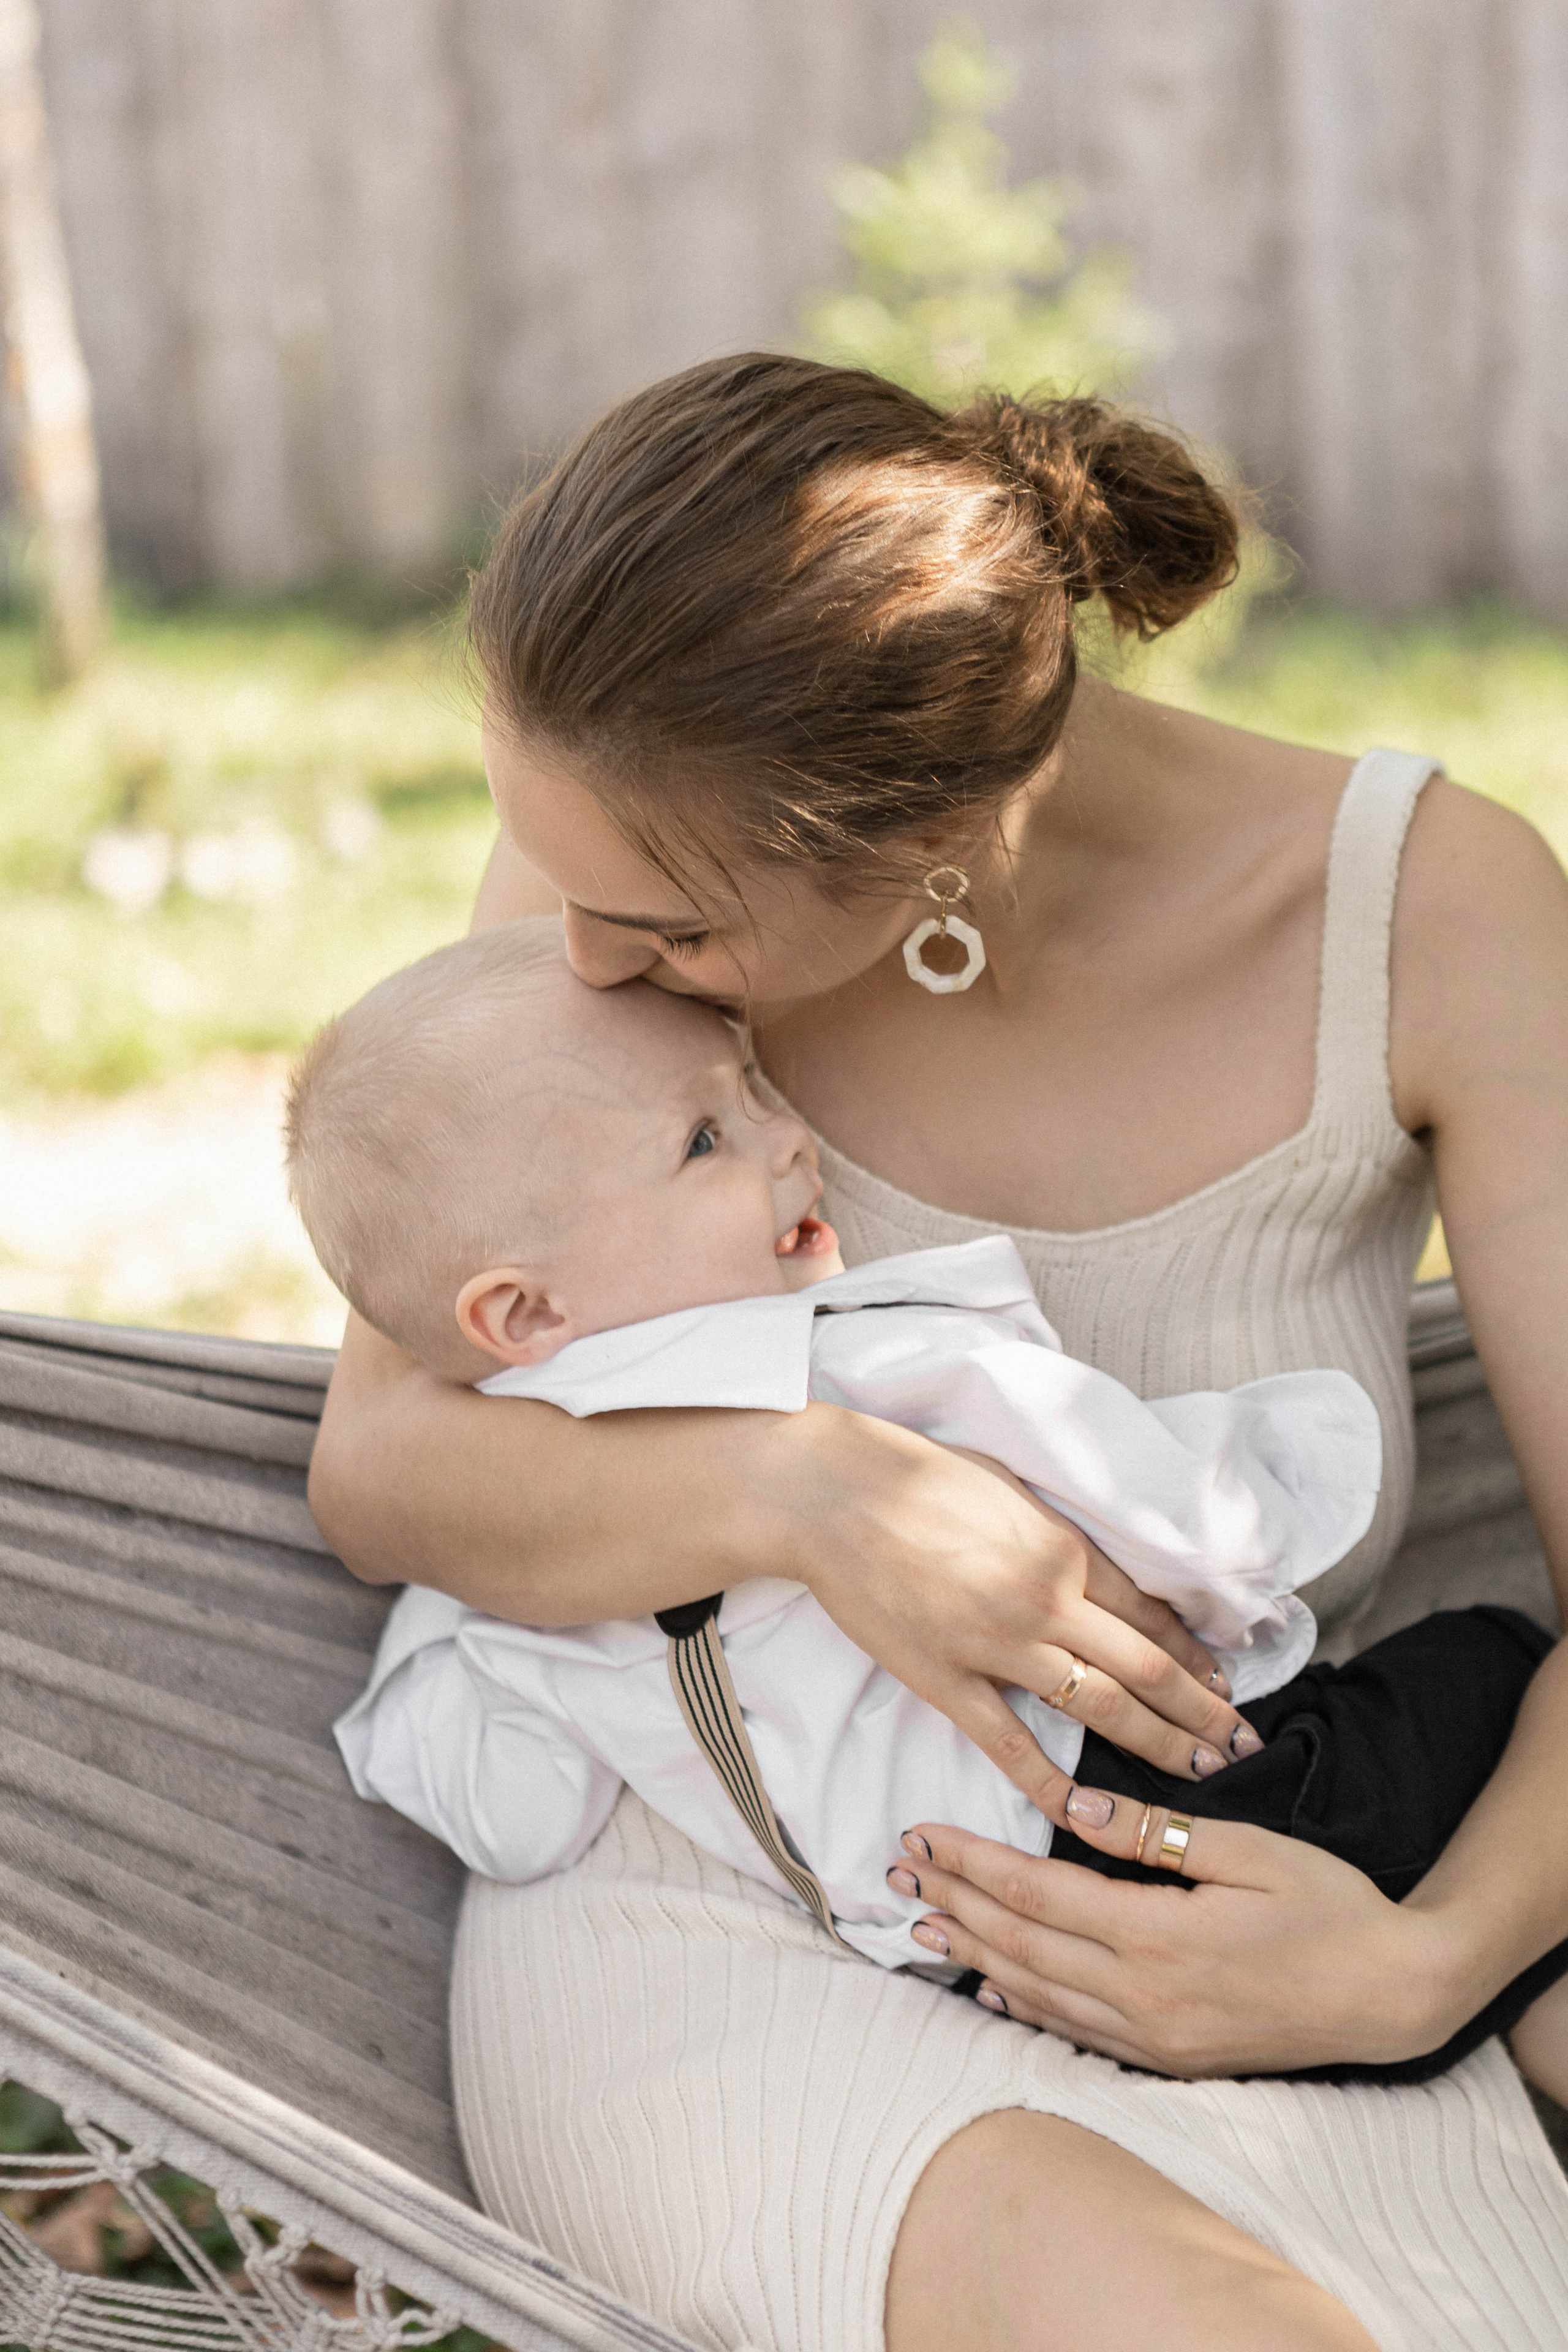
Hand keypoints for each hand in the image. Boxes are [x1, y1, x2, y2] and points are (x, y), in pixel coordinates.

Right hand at [771, 1407, 1250, 1825]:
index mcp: (1064, 1549)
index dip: (1195, 1656)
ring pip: (1100, 1707)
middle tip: (1240, 1749)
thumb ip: (1059, 1537)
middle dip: (1201, 1714)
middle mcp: (1046, 1600)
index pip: (1152, 1615)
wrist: (832, 1494)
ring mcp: (997, 1644)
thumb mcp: (1011, 1488)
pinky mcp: (946, 1679)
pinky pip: (1012, 1746)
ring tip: (1199, 1775)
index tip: (1223, 1686)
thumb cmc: (916, 1475)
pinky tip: (1088, 1813)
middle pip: (1146, 1669)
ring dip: (1158, 1745)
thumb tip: (1098, 1571)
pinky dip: (1054, 1783)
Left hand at [890, 1808, 1468, 2075]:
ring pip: (1039, 1994)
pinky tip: (991, 1988)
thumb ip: (1151, 1834)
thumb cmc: (1328, 1906)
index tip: (922, 1835)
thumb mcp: (1246, 1851)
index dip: (972, 1864)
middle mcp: (1144, 1997)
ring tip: (922, 1925)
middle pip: (1023, 1946)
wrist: (1392, 1994)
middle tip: (896, 1875)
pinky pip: (1077, 2034)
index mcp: (1158, 1937)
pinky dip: (1025, 2007)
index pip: (1037, 1895)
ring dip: (975, 1956)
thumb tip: (1069, 1805)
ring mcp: (1155, 2038)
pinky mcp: (1169, 2059)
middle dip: (954, 1905)